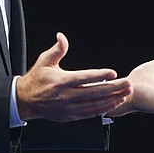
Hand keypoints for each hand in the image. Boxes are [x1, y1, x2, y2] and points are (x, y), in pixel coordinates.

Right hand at [16, 32, 132, 121]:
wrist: (26, 100)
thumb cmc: (37, 79)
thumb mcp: (44, 61)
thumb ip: (57, 49)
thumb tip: (62, 36)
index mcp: (61, 81)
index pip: (84, 77)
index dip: (100, 75)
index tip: (113, 73)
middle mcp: (67, 96)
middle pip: (95, 92)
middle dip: (114, 88)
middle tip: (127, 84)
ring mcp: (69, 107)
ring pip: (95, 104)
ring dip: (112, 99)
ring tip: (125, 93)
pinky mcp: (71, 115)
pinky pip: (90, 113)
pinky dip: (104, 109)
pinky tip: (114, 103)